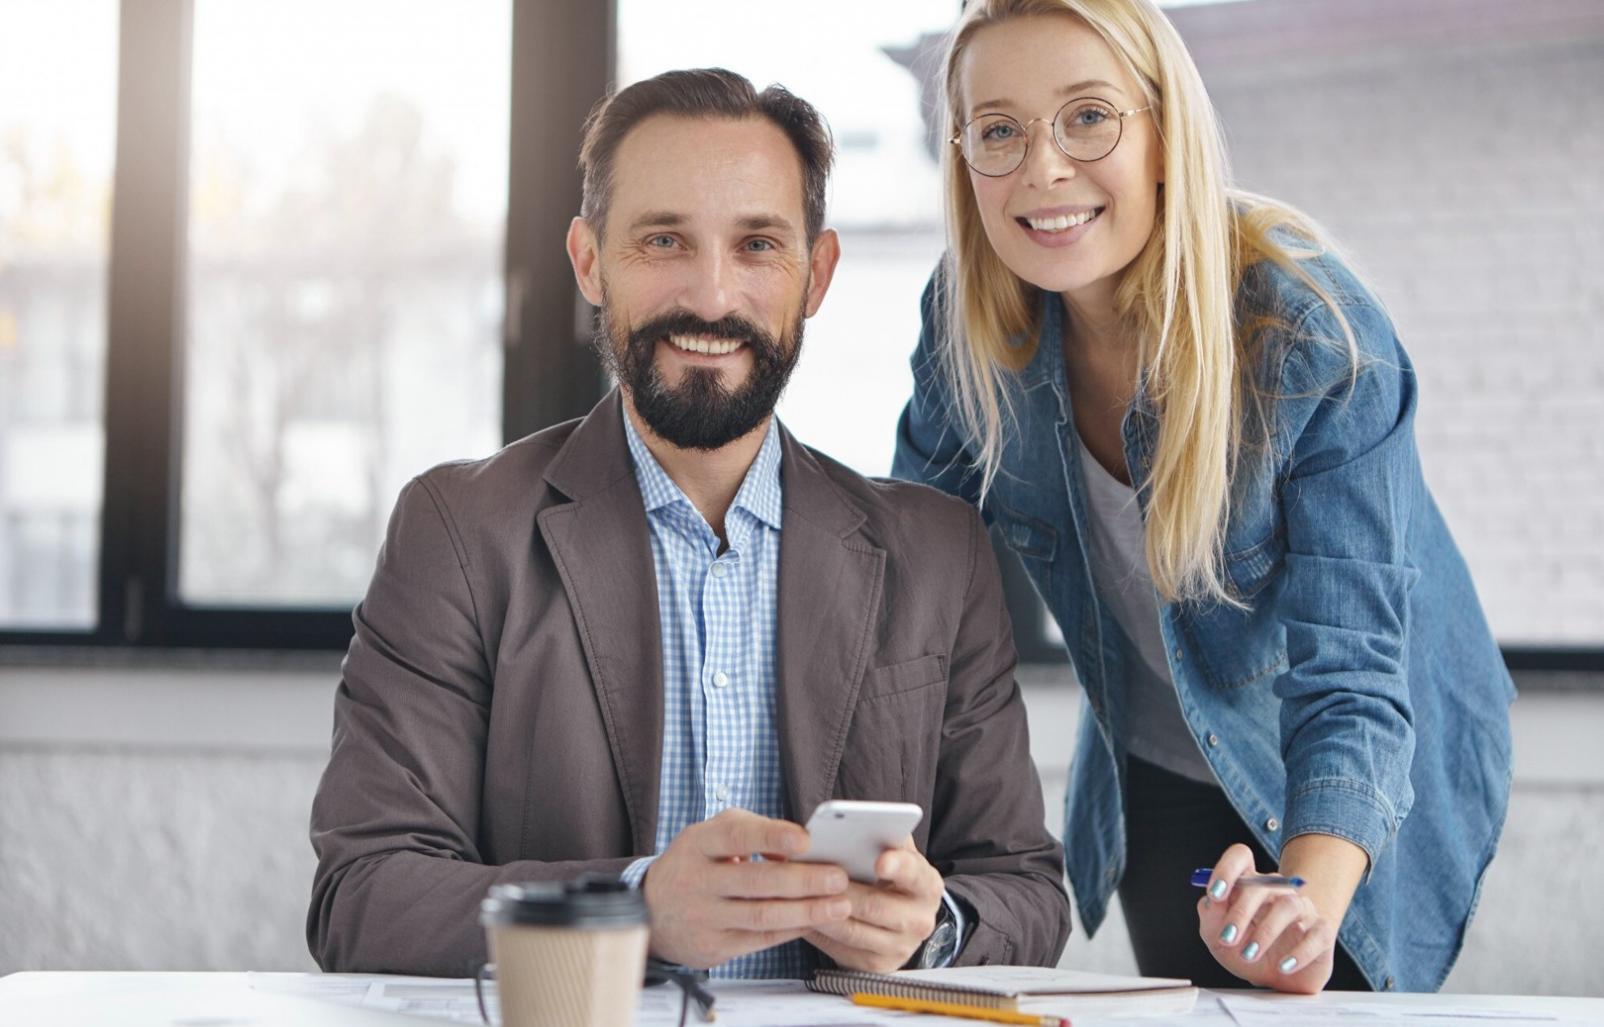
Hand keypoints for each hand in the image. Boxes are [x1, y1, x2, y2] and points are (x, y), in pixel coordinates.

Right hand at [642, 808, 851, 968]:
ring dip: (807, 910)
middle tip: (838, 877)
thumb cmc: (696, 863)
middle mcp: (697, 880)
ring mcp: (704, 917)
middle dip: (802, 880)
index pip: (735, 836)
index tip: (805, 839)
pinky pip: (760, 939)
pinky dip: (792, 929)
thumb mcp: (712, 834)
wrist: (651, 911)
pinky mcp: (713, 947)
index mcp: (698, 844)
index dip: (771, 837)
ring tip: (840, 904)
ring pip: (762, 915)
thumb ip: (754, 830)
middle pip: (755, 881)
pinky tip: (816, 920)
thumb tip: (797, 845)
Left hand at [803, 837, 945, 972]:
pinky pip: (841, 951)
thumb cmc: (891, 878)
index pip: (914, 874)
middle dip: (841, 890)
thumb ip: (882, 837)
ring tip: (797, 894)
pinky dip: (818, 933)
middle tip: (812, 876)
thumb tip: (856, 824)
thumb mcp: (895, 854)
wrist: (903, 919)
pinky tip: (801, 916)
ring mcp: (900, 947)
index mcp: (927, 885)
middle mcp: (920, 920)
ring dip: (821, 912)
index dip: (898, 866)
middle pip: (876, 906)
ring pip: (853, 931)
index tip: (879, 860)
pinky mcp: (878, 966)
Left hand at [1196, 843, 1336, 993]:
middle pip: (1261, 886)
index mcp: (1248, 883)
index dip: (1226, 869)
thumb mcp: (1217, 937)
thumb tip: (1210, 901)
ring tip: (1249, 954)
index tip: (1214, 894)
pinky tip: (1283, 966)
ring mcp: (1302, 908)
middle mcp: (1276, 889)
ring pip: (1288, 906)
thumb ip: (1210, 916)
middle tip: (1227, 938)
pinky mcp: (1321, 932)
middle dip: (1240, 912)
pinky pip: (1315, 935)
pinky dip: (1298, 952)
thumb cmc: (1244, 949)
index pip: (1240, 856)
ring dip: (1266, 932)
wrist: (1276, 978)